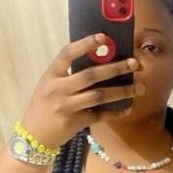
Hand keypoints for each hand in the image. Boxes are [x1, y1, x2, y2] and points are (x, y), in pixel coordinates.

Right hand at [19, 33, 144, 147]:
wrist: (34, 135)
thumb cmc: (43, 105)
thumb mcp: (49, 84)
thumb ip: (67, 74)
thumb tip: (98, 60)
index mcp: (51, 74)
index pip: (67, 54)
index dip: (85, 44)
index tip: (104, 37)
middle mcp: (59, 89)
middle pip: (90, 75)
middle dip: (115, 68)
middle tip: (134, 64)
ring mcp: (67, 106)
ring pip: (99, 96)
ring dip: (121, 92)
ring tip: (138, 88)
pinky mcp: (76, 122)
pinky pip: (100, 115)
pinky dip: (115, 112)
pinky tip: (127, 109)